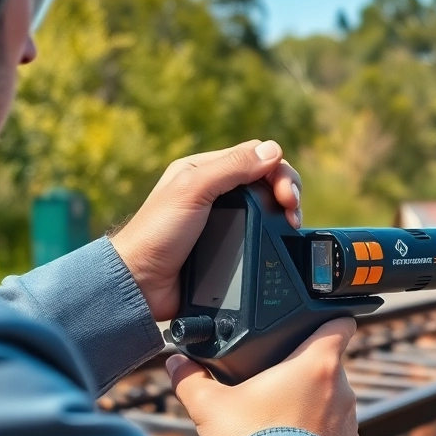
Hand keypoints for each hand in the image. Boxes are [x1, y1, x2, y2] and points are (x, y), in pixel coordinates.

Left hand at [110, 140, 301, 320]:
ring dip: (284, 215)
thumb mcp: (192, 189)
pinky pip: (261, 237)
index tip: (285, 194)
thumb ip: (230, 167)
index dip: (277, 171)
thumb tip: (272, 151)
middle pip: (266, 181)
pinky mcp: (231, 248)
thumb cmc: (156, 234)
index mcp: (205, 170)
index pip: (255, 157)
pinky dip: (274, 237)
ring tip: (290, 228)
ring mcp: (226, 221)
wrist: (142, 284)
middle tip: (292, 211)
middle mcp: (217, 192)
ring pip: (268, 209)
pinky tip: (278, 242)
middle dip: (287, 191)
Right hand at [165, 319, 359, 435]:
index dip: (329, 317)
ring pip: (330, 399)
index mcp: (317, 364)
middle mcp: (341, 388)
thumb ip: (191, 380)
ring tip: (277, 418)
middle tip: (273, 380)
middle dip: (304, 370)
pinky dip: (315, 434)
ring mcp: (348, 420)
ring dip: (310, 403)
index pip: (340, 323)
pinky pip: (333, 431)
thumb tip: (176, 363)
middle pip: (328, 363)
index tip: (315, 321)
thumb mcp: (210, 406)